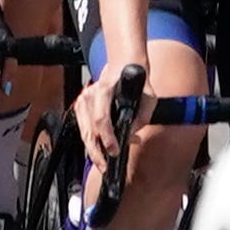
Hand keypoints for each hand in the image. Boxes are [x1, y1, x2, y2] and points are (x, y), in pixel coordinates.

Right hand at [78, 60, 142, 180]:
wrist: (123, 63)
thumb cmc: (135, 79)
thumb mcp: (148, 96)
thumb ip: (142, 117)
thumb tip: (131, 136)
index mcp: (105, 90)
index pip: (101, 118)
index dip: (107, 138)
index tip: (114, 151)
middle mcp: (90, 95)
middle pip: (88, 130)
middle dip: (97, 152)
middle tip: (105, 166)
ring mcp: (83, 100)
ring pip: (83, 132)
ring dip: (93, 150)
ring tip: (102, 162)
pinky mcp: (80, 106)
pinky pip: (82, 129)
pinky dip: (90, 141)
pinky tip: (98, 151)